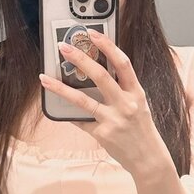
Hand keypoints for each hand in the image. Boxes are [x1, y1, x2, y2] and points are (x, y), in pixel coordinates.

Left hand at [39, 28, 164, 174]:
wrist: (149, 159)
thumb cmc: (141, 130)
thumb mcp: (139, 105)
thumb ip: (122, 90)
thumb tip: (95, 73)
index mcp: (136, 93)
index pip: (123, 63)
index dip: (108, 46)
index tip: (92, 33)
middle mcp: (126, 104)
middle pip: (101, 76)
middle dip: (80, 59)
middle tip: (63, 47)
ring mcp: (113, 120)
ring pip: (82, 100)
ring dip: (60, 88)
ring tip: (45, 78)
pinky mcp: (102, 134)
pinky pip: (80, 121)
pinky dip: (68, 114)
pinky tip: (57, 108)